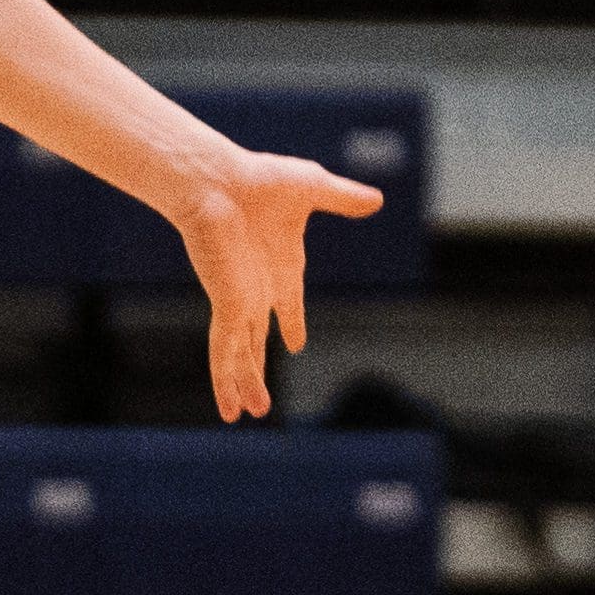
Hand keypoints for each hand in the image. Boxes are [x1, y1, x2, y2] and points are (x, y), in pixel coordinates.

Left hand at [175, 142, 383, 422]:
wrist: (216, 181)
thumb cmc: (259, 178)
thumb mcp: (313, 187)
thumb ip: (342, 198)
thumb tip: (377, 199)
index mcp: (279, 262)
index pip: (287, 300)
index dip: (291, 320)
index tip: (294, 341)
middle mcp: (257, 287)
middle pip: (257, 337)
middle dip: (258, 366)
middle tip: (260, 397)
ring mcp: (239, 300)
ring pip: (242, 353)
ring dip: (245, 384)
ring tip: (247, 416)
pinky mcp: (227, 306)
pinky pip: (228, 352)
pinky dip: (228, 381)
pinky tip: (230, 408)